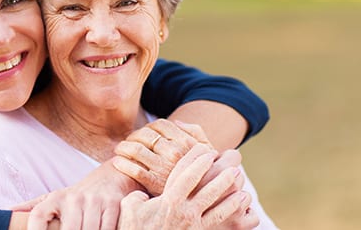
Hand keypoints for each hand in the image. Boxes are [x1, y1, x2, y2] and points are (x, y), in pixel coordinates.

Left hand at [12, 160, 135, 229]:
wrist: (110, 177)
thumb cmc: (77, 195)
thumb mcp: (54, 198)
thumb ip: (31, 207)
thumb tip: (7, 211)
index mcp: (55, 198)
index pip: (37, 215)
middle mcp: (73, 198)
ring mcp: (94, 200)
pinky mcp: (113, 203)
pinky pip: (108, 228)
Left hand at [114, 119, 210, 195]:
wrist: (202, 198)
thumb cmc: (204, 172)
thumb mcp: (207, 149)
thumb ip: (195, 132)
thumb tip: (177, 122)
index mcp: (186, 142)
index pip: (160, 124)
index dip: (148, 126)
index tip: (143, 133)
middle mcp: (174, 153)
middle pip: (145, 135)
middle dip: (133, 136)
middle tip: (127, 141)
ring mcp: (163, 168)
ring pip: (135, 150)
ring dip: (123, 147)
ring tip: (119, 149)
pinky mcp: (154, 183)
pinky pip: (133, 169)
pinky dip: (122, 163)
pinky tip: (117, 162)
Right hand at [118, 144, 245, 229]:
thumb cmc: (133, 228)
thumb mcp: (130, 206)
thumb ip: (139, 192)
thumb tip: (144, 184)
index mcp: (169, 202)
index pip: (186, 176)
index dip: (197, 161)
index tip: (205, 150)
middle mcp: (185, 214)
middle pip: (209, 191)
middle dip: (222, 176)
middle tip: (233, 166)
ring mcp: (194, 227)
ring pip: (219, 209)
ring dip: (232, 197)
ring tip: (242, 186)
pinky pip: (220, 224)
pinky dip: (232, 215)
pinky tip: (240, 207)